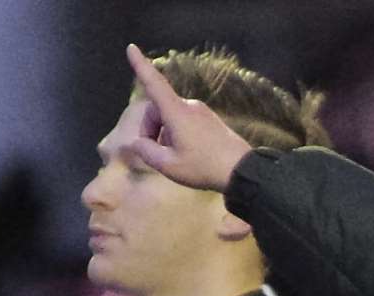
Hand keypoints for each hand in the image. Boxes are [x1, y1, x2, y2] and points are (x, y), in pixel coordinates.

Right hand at [122, 43, 252, 191]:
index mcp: (176, 111)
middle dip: (150, 129)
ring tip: (173, 158)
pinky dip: (177, 134)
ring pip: (170, 117)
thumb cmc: (204, 167)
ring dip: (164, 134)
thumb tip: (137, 143)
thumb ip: (147, 152)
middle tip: (155, 154)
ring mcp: (201, 111)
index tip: (131, 47)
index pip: (154, 83)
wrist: (242, 170)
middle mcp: (188, 105)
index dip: (140, 65)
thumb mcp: (169, 166)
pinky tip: (186, 154)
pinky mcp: (209, 119)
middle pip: (158, 109)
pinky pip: (184, 121)